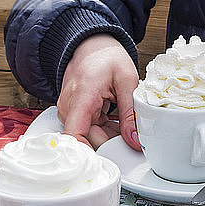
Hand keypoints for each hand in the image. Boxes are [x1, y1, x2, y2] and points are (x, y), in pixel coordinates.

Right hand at [57, 34, 140, 150]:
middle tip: (132, 138)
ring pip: (89, 136)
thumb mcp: (127, 81)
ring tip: (125, 122)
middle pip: (87, 139)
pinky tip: (117, 120)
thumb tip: (134, 140)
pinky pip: (90, 129)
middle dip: (110, 143)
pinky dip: (106, 129)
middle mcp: (70, 106)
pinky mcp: (76, 113)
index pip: (74, 135)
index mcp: (81, 97)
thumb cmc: (107, 57)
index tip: (107, 160)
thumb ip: (130, 113)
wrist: (93, 45)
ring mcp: (70, 110)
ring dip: (109, 135)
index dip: (87, 153)